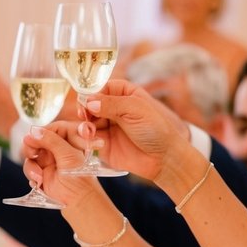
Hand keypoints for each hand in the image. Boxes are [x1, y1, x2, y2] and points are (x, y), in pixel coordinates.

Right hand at [20, 125, 103, 207]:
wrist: (77, 201)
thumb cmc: (79, 178)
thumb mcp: (68, 156)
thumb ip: (51, 141)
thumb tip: (32, 132)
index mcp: (71, 139)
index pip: (54, 128)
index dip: (44, 131)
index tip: (36, 137)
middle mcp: (59, 147)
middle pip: (38, 138)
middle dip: (33, 147)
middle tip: (32, 154)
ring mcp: (48, 159)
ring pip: (30, 153)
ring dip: (31, 165)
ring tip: (38, 176)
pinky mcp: (41, 170)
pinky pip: (29, 166)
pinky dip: (31, 174)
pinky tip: (39, 182)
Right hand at [75, 80, 193, 181]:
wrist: (162, 158)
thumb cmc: (156, 129)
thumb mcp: (136, 110)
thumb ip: (111, 104)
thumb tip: (88, 102)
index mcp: (125, 95)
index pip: (102, 88)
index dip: (92, 94)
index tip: (86, 102)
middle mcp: (114, 109)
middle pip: (90, 105)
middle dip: (85, 110)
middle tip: (84, 116)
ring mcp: (108, 126)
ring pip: (86, 122)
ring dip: (84, 126)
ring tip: (88, 132)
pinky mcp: (102, 144)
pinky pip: (87, 139)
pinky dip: (85, 139)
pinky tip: (93, 141)